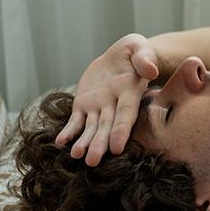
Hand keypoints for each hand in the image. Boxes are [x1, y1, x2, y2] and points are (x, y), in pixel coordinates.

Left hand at [55, 33, 159, 165]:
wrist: (121, 57)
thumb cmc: (135, 52)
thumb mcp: (140, 48)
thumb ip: (144, 58)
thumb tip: (149, 69)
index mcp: (130, 92)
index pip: (126, 114)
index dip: (121, 130)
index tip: (117, 147)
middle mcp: (114, 104)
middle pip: (107, 126)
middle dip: (100, 143)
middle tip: (93, 161)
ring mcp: (99, 106)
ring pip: (91, 128)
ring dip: (85, 142)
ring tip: (76, 155)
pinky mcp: (84, 104)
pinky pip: (76, 121)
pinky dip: (69, 131)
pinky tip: (60, 142)